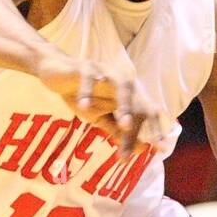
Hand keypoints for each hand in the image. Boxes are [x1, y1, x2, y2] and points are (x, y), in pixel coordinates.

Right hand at [35, 51, 161, 155]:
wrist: (56, 74)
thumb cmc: (83, 97)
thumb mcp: (102, 118)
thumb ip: (119, 130)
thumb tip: (141, 149)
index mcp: (129, 94)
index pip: (148, 112)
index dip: (155, 129)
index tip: (160, 149)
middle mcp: (122, 81)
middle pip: (137, 103)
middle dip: (139, 125)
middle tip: (138, 147)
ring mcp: (106, 72)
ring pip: (121, 86)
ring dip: (124, 106)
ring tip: (125, 125)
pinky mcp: (86, 67)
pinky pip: (89, 79)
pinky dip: (87, 93)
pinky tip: (83, 107)